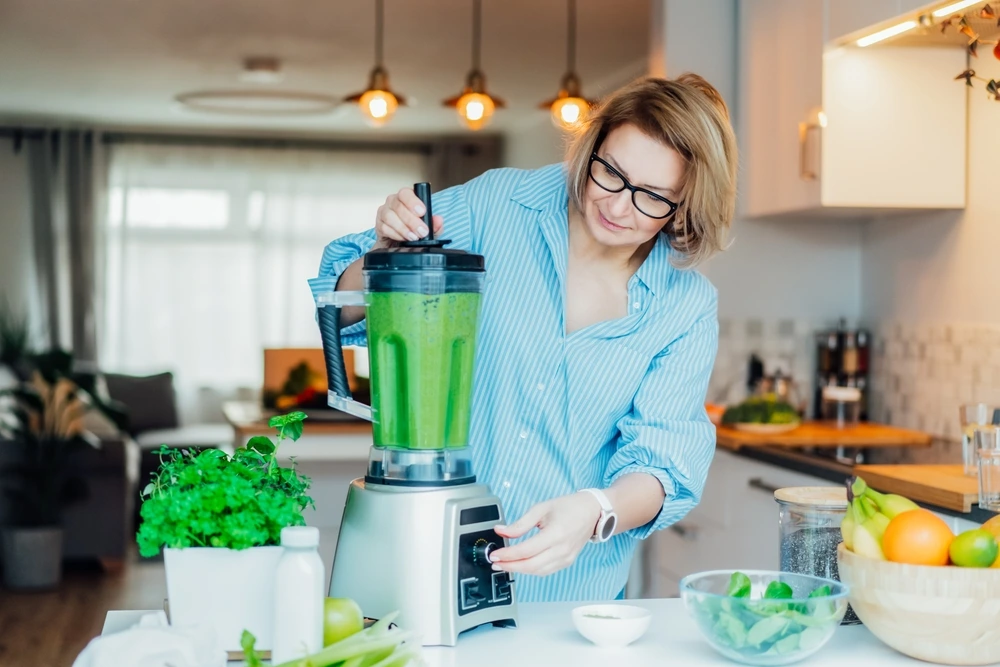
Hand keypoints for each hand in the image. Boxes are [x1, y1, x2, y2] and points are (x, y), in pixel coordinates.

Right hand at [374, 187, 443, 245]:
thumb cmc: (414, 230)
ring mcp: (384, 212)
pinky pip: (384, 228)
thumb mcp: (429, 228)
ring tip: (413, 237)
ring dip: (403, 228)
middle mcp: (393, 201)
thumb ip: (435, 224)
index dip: (413, 202)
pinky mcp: (379, 224)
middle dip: (411, 220)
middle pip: (398, 206)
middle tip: (422, 231)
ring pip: (389, 216)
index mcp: (406, 197)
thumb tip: (438, 220)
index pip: (406, 193)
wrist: (399, 243)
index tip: (422, 212)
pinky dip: (395, 234)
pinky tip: (403, 239)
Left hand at [488, 492, 602, 575]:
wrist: (592, 512)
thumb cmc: (568, 507)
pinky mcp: (567, 562)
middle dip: (510, 566)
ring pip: (537, 571)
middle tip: (495, 563)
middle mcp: (562, 549)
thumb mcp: (541, 509)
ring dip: (519, 570)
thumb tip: (501, 531)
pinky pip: (545, 571)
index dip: (508, 555)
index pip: (526, 551)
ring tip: (504, 564)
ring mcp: (566, 558)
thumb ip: (520, 523)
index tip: (494, 555)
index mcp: (556, 534)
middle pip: (531, 565)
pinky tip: (521, 564)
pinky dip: (531, 570)